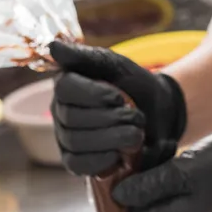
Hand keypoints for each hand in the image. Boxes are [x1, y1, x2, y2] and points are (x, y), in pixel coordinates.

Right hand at [49, 41, 187, 176]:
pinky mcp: (74, 161)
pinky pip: (77, 165)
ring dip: (112, 138)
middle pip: (72, 118)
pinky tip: (120, 154)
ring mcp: (65, 137)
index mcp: (67, 83)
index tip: (119, 97)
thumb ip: (86, 56)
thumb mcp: (117, 65)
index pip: (65, 88)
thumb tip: (53, 47)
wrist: (159, 113)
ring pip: (76, 142)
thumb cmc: (135, 85)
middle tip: (136, 116)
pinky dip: (101, 160)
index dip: (94, 94)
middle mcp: (60, 110)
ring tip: (136, 133)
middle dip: (110, 119)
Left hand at [112, 123, 211, 211]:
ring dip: (136, 173)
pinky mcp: (189, 182)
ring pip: (147, 190)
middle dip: (121, 185)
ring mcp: (183, 197)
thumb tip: (116, 196)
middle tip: (113, 157)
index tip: (101, 174)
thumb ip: (149, 184)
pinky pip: (161, 179)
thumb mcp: (183, 171)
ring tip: (127, 150)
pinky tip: (146, 149)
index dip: (111, 200)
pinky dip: (151, 166)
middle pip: (135, 205)